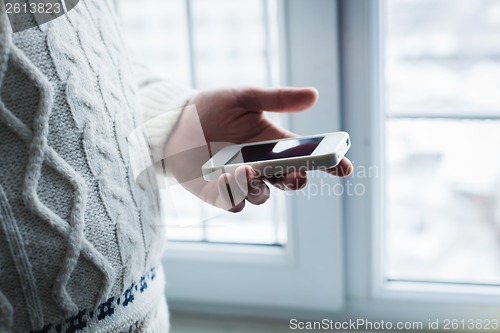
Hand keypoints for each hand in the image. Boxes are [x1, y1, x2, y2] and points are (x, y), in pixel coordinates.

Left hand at [164, 87, 352, 211]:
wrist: (174, 122)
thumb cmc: (210, 108)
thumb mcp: (244, 97)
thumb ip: (276, 99)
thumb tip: (314, 95)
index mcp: (275, 144)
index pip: (309, 157)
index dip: (330, 165)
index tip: (344, 167)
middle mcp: (262, 166)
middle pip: (290, 182)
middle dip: (296, 180)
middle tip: (295, 172)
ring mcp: (241, 182)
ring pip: (263, 197)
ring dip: (259, 186)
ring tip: (245, 168)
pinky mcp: (219, 194)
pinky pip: (234, 203)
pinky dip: (234, 194)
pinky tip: (225, 176)